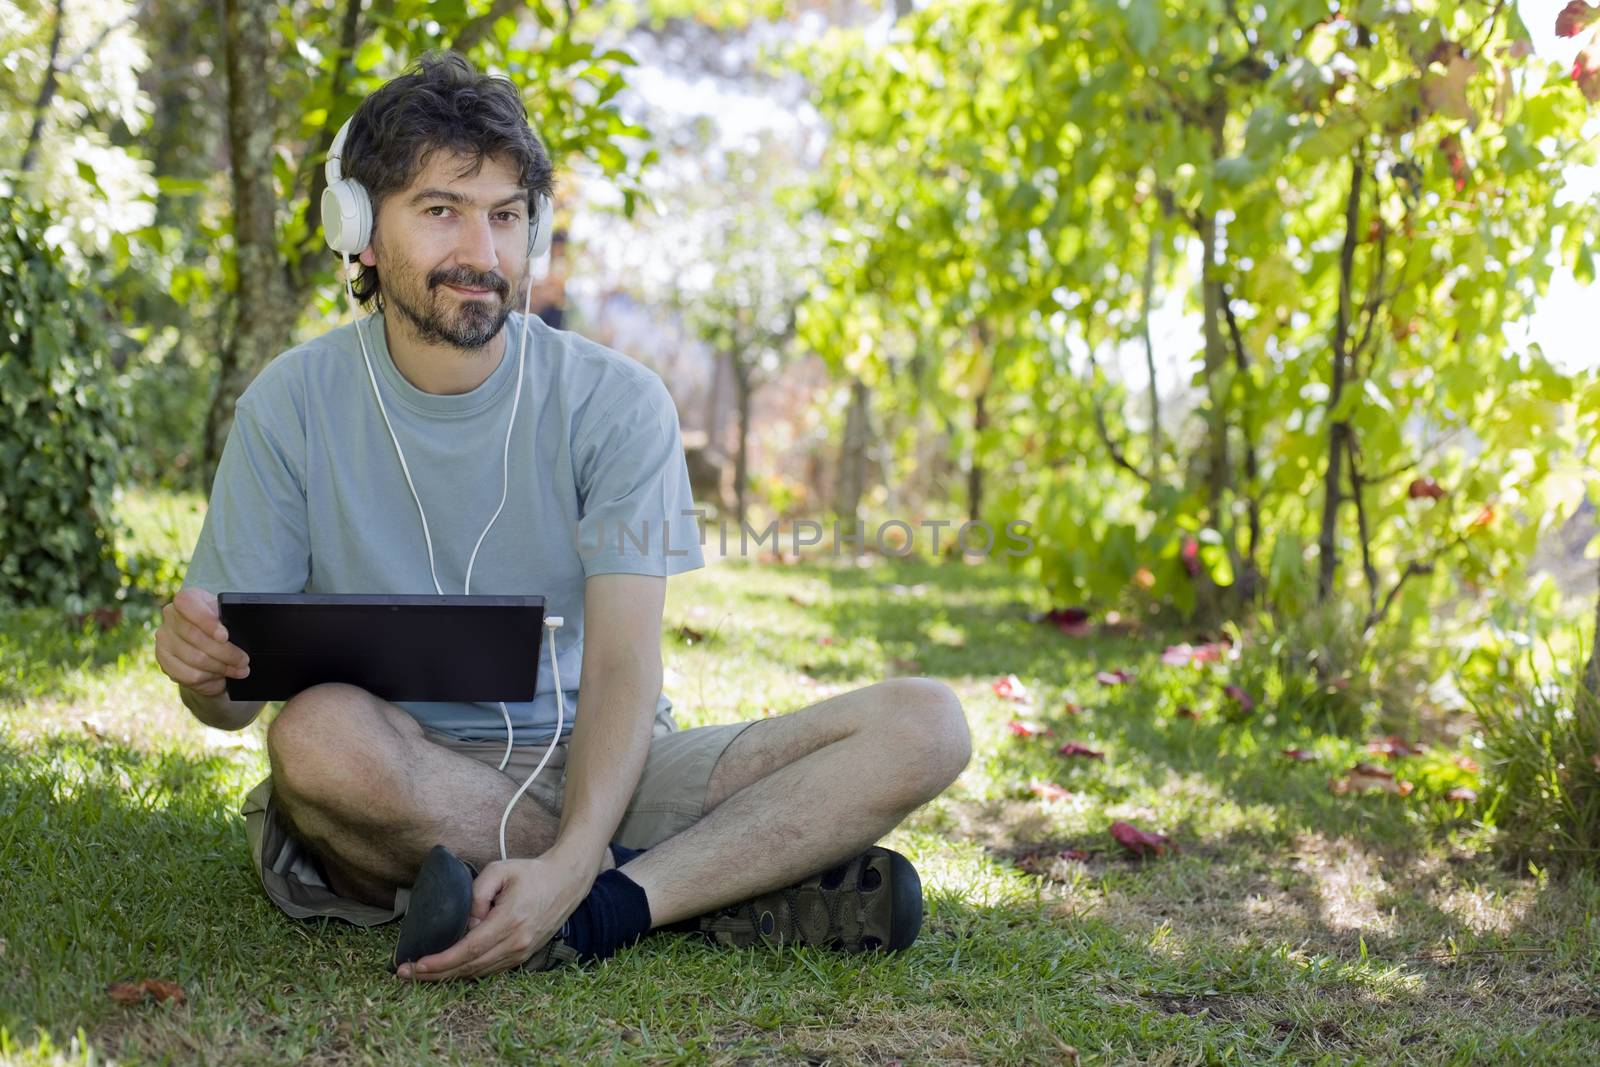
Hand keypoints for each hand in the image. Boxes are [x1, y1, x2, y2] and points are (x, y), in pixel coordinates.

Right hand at [154, 588, 249, 697]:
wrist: (209, 644)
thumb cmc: (222, 626)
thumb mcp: (228, 616)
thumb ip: (230, 618)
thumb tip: (242, 630)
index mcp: (187, 598)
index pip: (188, 603)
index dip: (206, 621)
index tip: (225, 636)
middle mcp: (170, 615)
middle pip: (195, 636)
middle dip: (225, 652)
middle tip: (244, 661)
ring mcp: (164, 638)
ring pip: (194, 658)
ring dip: (221, 667)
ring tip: (238, 670)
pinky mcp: (164, 660)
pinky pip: (188, 674)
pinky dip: (208, 677)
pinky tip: (219, 676)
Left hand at [398, 851, 595, 981]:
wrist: (566, 882)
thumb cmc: (531, 873)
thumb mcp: (500, 870)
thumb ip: (476, 893)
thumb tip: (464, 921)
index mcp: (509, 921)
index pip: (468, 949)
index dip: (441, 961)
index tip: (417, 965)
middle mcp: (516, 942)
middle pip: (470, 967)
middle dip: (435, 974)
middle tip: (405, 975)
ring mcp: (521, 953)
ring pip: (479, 973)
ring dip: (449, 976)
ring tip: (421, 974)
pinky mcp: (523, 956)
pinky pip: (490, 970)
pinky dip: (467, 973)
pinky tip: (448, 970)